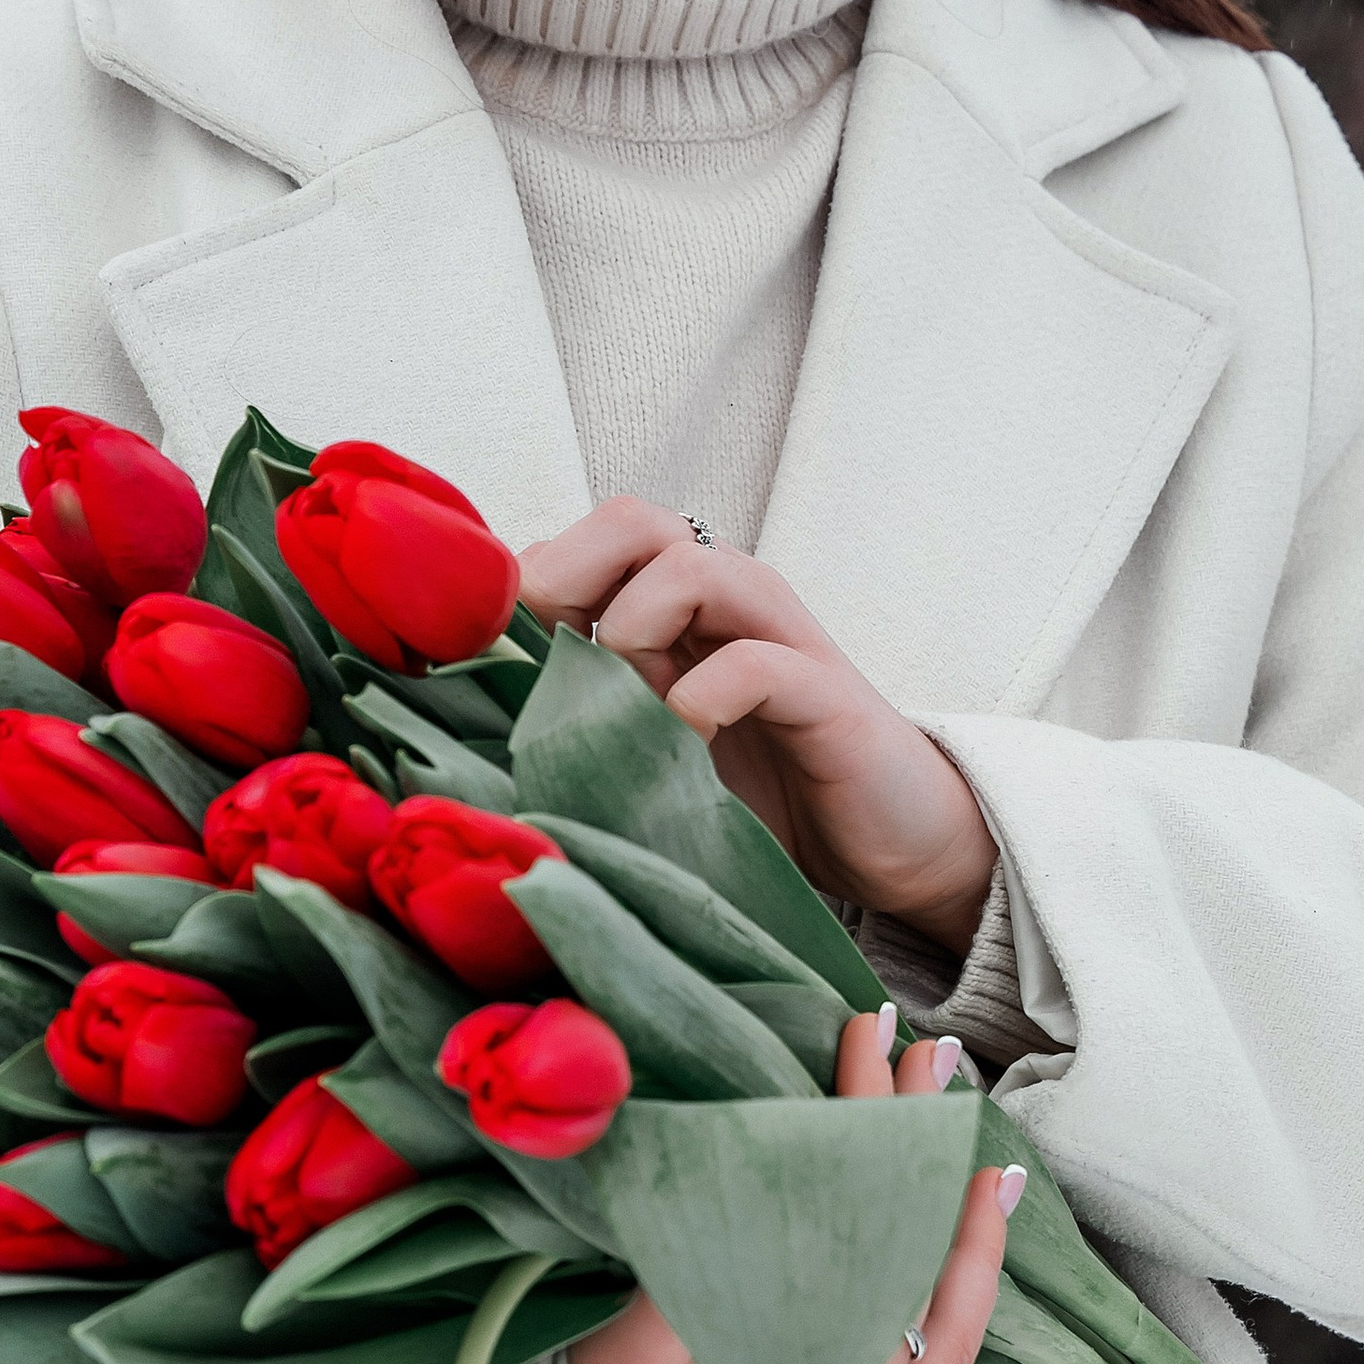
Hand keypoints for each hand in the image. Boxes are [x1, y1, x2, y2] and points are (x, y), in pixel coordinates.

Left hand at [520, 501, 997, 951]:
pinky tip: (685, 746)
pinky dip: (700, 699)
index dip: (524, 587)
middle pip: (634, 519)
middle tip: (546, 660)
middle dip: (568, 574)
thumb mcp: (651, 749)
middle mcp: (726, 603)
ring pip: (693, 564)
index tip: (488, 661)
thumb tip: (472, 719)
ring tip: (621, 705)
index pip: (584, 542)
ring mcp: (778, 639)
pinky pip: (754, 662)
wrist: (892, 844)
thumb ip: (585, 716)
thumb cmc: (761, 793)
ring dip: (633, 628)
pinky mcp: (824, 694)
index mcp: (675, 609)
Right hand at [567, 1018, 1027, 1363]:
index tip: (872, 1032)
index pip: (865, 1214)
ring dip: (972, 1265)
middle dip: (929, 1159)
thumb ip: (703, 1268)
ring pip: (946, 1356)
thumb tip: (753, 1172)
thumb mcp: (624, 1351)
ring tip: (993, 1184)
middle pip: (917, 1267)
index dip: (869, 1115)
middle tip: (937, 1065)